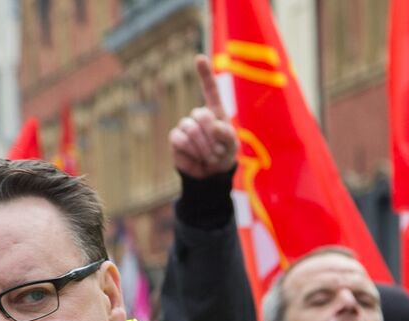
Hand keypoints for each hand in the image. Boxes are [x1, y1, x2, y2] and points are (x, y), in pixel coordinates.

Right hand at [169, 54, 237, 179]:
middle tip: (218, 151)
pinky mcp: (176, 138)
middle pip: (201, 115)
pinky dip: (192, 151)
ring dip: (204, 147)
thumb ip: (227, 134)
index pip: (210, 90)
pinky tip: (197, 157)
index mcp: (215, 111)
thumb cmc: (224, 155)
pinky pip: (180, 140)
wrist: (210, 174)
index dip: (205, 74)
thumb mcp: (232, 146)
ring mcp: (185, 125)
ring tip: (210, 157)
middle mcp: (198, 115)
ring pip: (190, 129)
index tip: (200, 58)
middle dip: (212, 137)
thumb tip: (213, 126)